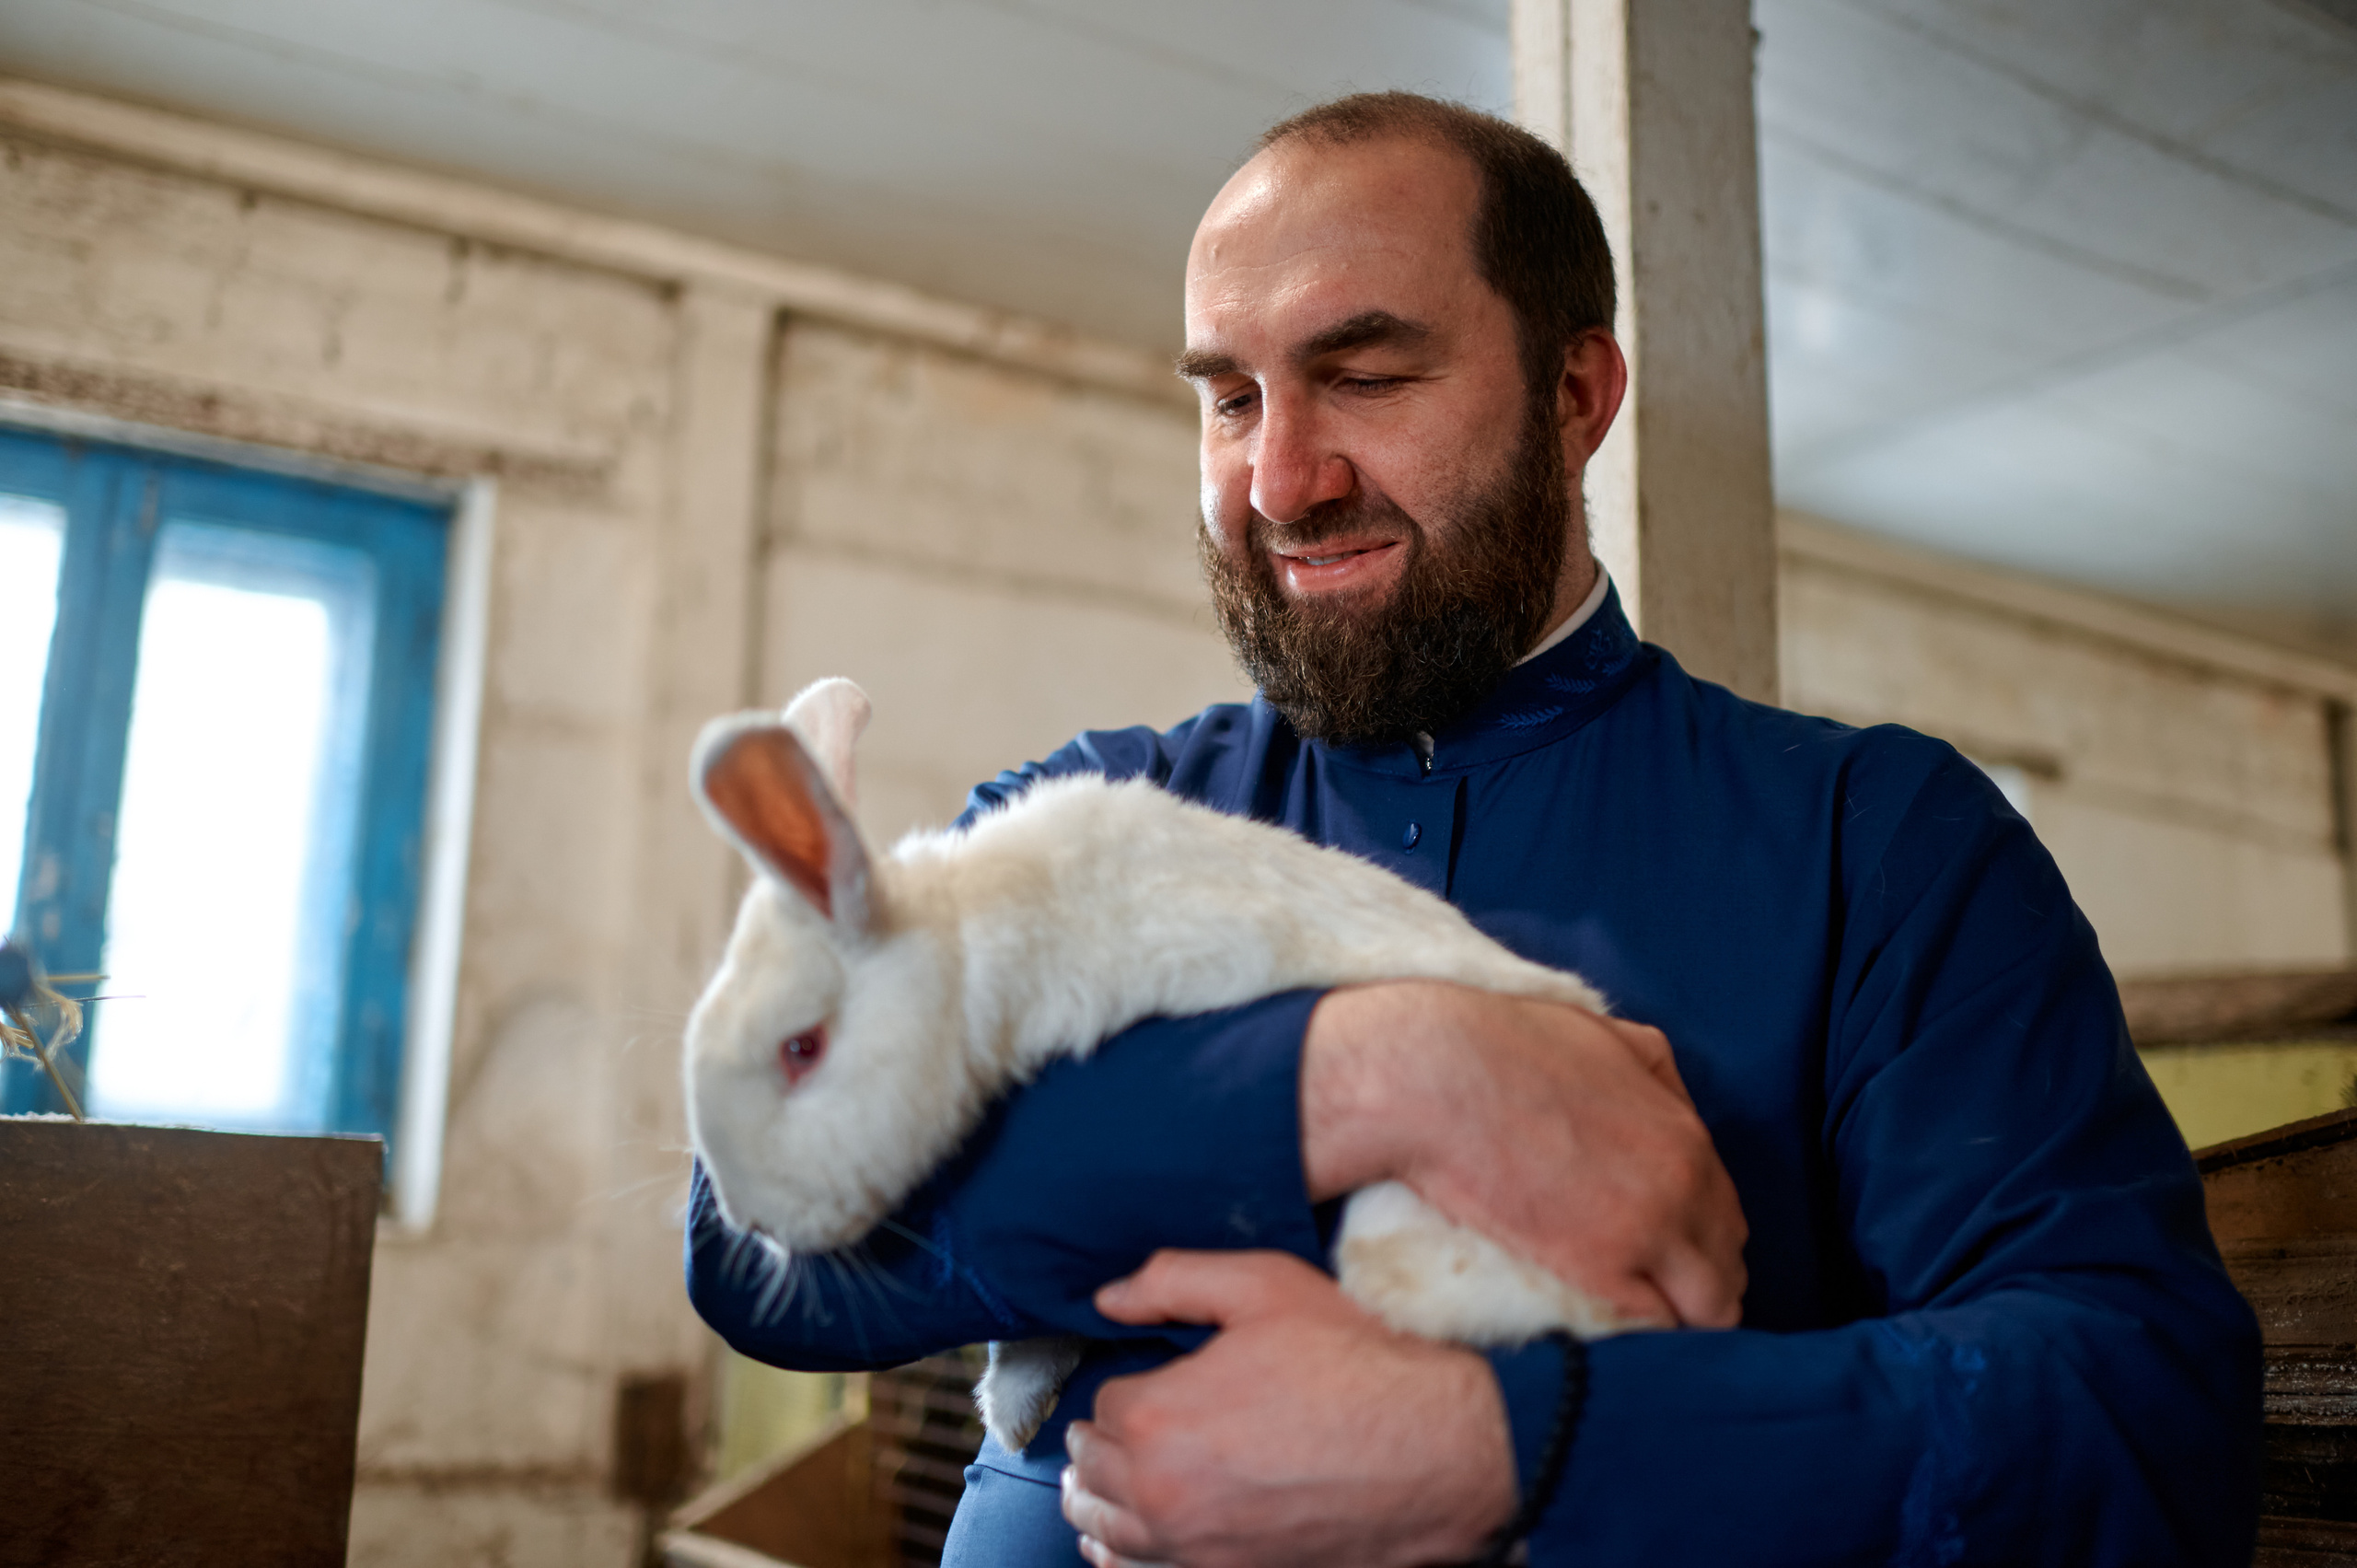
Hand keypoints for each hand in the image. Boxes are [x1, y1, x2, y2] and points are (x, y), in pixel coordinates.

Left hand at [1061, 1249, 1514, 1567]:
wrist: (1436, 1449)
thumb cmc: (1357, 1364)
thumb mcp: (1265, 1286)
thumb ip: (1172, 1280)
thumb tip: (1108, 1297)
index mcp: (1158, 1416)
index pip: (1104, 1402)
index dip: (1135, 1382)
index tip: (1161, 1377)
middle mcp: (1161, 1494)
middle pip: (1091, 1467)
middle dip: (1109, 1438)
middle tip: (1132, 1420)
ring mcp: (1191, 1549)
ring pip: (1102, 1526)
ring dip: (1102, 1495)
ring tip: (1116, 1475)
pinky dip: (1126, 1550)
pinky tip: (1136, 1530)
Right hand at [1302, 982, 1746, 1327]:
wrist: (1434, 1080)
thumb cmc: (1507, 1047)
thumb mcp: (1608, 1034)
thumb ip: (1658, 1075)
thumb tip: (1673, 1109)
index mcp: (1687, 1137)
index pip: (1728, 1217)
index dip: (1701, 1240)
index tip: (1669, 1250)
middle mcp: (1682, 1191)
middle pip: (1727, 1268)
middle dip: (1697, 1280)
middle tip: (1650, 1284)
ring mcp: (1644, 1235)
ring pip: (1707, 1310)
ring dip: (1678, 1312)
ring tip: (1632, 1310)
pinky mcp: (1597, 1271)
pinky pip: (1652, 1326)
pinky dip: (1637, 1328)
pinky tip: (1607, 1317)